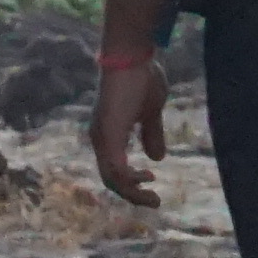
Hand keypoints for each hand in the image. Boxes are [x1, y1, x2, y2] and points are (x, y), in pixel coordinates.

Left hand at [89, 51, 176, 204]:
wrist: (131, 55)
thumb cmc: (141, 77)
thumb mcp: (151, 111)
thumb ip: (152, 134)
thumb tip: (157, 158)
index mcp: (109, 134)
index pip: (114, 168)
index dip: (131, 182)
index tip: (152, 184)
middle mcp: (101, 138)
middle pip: (111, 179)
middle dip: (132, 194)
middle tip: (154, 202)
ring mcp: (102, 137)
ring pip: (112, 178)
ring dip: (132, 191)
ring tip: (153, 197)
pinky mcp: (109, 133)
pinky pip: (115, 168)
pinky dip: (129, 179)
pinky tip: (145, 179)